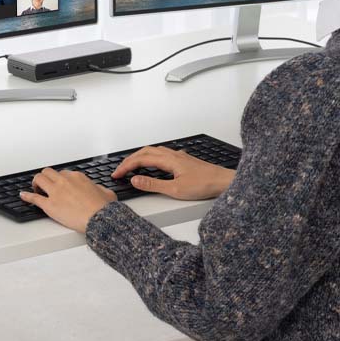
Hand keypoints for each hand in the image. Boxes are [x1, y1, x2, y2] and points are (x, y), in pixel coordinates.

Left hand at [21, 168, 117, 232]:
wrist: (99, 218)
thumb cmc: (103, 208)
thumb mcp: (106, 192)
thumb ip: (99, 188)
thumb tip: (98, 189)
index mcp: (77, 177)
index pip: (64, 173)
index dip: (60, 179)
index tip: (60, 184)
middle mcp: (64, 181)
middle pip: (49, 172)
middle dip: (46, 177)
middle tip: (45, 184)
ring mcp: (56, 192)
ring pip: (39, 179)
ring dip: (36, 183)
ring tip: (36, 188)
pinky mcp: (49, 205)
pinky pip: (34, 198)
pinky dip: (27, 196)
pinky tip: (23, 195)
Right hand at [112, 146, 234, 200]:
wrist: (223, 181)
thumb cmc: (205, 184)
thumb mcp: (176, 189)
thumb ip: (153, 184)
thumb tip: (135, 180)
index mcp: (169, 160)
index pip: (141, 159)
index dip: (126, 166)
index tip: (116, 174)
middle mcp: (173, 155)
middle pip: (145, 152)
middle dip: (130, 160)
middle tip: (120, 170)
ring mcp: (179, 156)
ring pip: (154, 151)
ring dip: (140, 157)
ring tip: (132, 166)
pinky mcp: (184, 161)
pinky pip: (162, 154)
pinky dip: (151, 157)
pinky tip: (154, 164)